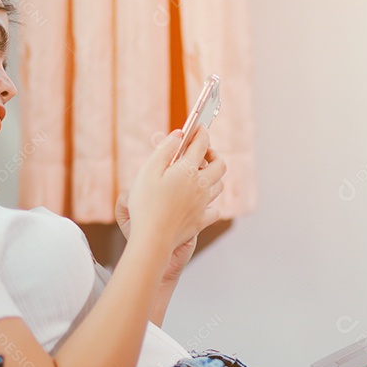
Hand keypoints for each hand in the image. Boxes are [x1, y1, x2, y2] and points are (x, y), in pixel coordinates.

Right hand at [121, 127, 224, 271]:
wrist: (153, 239)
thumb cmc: (146, 204)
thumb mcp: (148, 171)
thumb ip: (164, 150)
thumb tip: (179, 135)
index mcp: (188, 170)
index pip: (201, 144)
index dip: (200, 132)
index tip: (198, 127)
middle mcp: (201, 186)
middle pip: (220, 165)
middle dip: (214, 154)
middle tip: (204, 152)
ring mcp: (203, 204)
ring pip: (219, 186)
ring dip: (214, 176)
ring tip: (202, 174)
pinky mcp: (201, 221)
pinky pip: (214, 210)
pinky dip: (210, 204)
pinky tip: (202, 203)